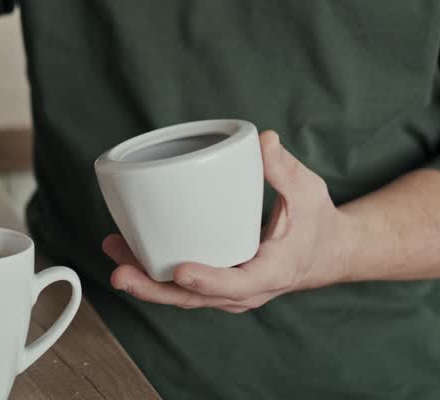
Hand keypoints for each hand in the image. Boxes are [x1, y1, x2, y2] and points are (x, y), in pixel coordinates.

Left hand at [103, 131, 355, 312]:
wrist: (327, 253)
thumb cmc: (317, 222)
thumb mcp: (308, 192)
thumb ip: (284, 168)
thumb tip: (263, 140)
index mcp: (272, 271)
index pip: (237, 284)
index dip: (208, 280)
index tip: (180, 271)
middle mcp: (246, 290)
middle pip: (195, 298)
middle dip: (154, 289)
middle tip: (121, 272)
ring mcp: (229, 292)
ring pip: (183, 295)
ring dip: (145, 279)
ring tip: (112, 251)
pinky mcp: (217, 283)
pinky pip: (183, 285)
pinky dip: (154, 272)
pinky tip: (126, 249)